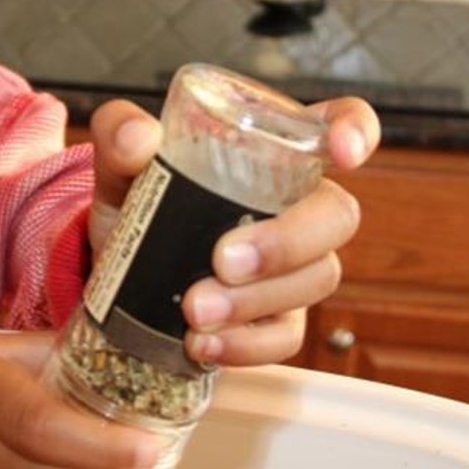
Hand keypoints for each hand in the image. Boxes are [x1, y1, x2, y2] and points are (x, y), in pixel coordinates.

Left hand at [88, 94, 379, 367]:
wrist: (113, 271)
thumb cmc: (136, 200)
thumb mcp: (120, 162)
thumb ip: (121, 135)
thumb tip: (139, 139)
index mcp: (271, 150)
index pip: (335, 124)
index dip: (355, 130)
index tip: (342, 150)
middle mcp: (295, 204)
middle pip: (337, 215)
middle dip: (288, 241)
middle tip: (224, 260)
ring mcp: (294, 266)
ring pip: (316, 279)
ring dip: (256, 299)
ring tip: (194, 309)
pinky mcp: (277, 319)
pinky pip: (286, 336)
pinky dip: (245, 344)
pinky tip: (202, 343)